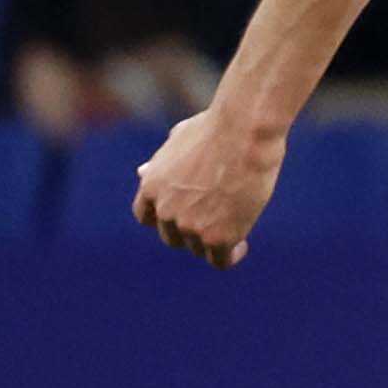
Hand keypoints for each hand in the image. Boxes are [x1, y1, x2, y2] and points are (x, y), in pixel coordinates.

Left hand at [133, 106, 284, 266]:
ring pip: (199, 249)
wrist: (245, 132)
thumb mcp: (179, 139)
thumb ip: (161, 162)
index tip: (183, 216)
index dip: (164, 219)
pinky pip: (220, 260)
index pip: (146, 217)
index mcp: (150, 186)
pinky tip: (242, 246)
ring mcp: (190, 227)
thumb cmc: (218, 127)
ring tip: (236, 230)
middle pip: (173, 238)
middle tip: (216, 222)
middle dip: (191, 232)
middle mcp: (165, 211)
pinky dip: (230, 256)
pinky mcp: (218, 237)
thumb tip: (142, 172)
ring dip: (214, 242)